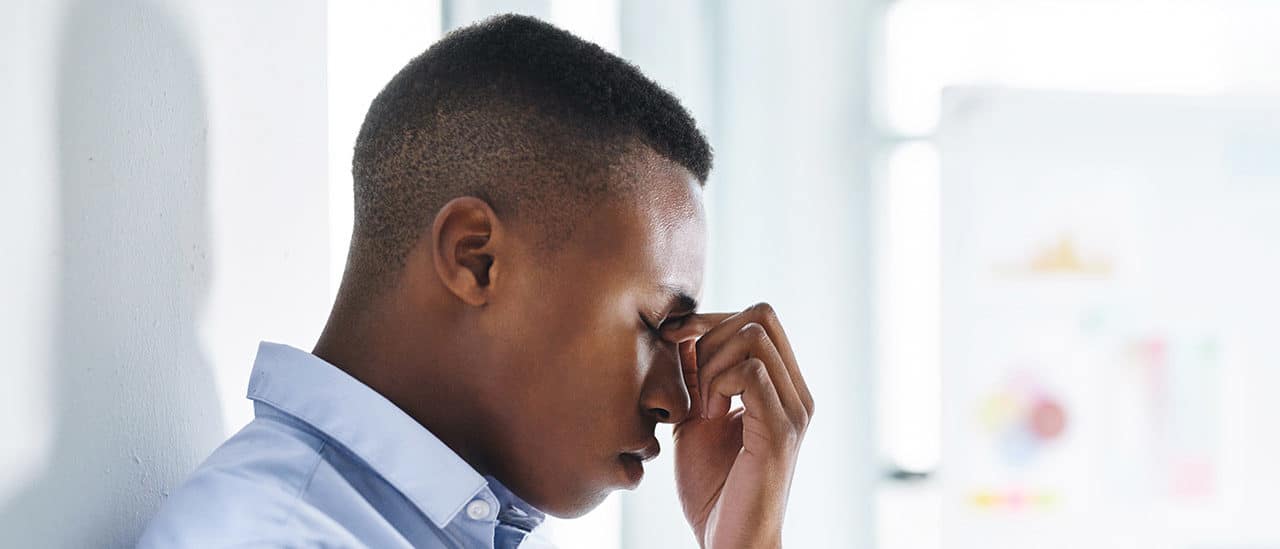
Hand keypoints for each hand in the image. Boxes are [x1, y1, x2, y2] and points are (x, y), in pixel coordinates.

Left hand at [661, 303, 814, 548]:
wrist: (729, 540)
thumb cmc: (713, 487)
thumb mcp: (695, 417)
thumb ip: (694, 377)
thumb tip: (681, 331)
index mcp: (782, 387)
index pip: (757, 318)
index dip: (710, 322)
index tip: (676, 348)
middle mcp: (797, 393)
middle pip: (761, 315)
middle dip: (711, 336)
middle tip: (692, 382)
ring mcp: (793, 410)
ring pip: (755, 336)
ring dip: (713, 361)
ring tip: (701, 403)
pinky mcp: (781, 431)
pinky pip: (752, 373)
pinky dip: (718, 382)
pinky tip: (707, 415)